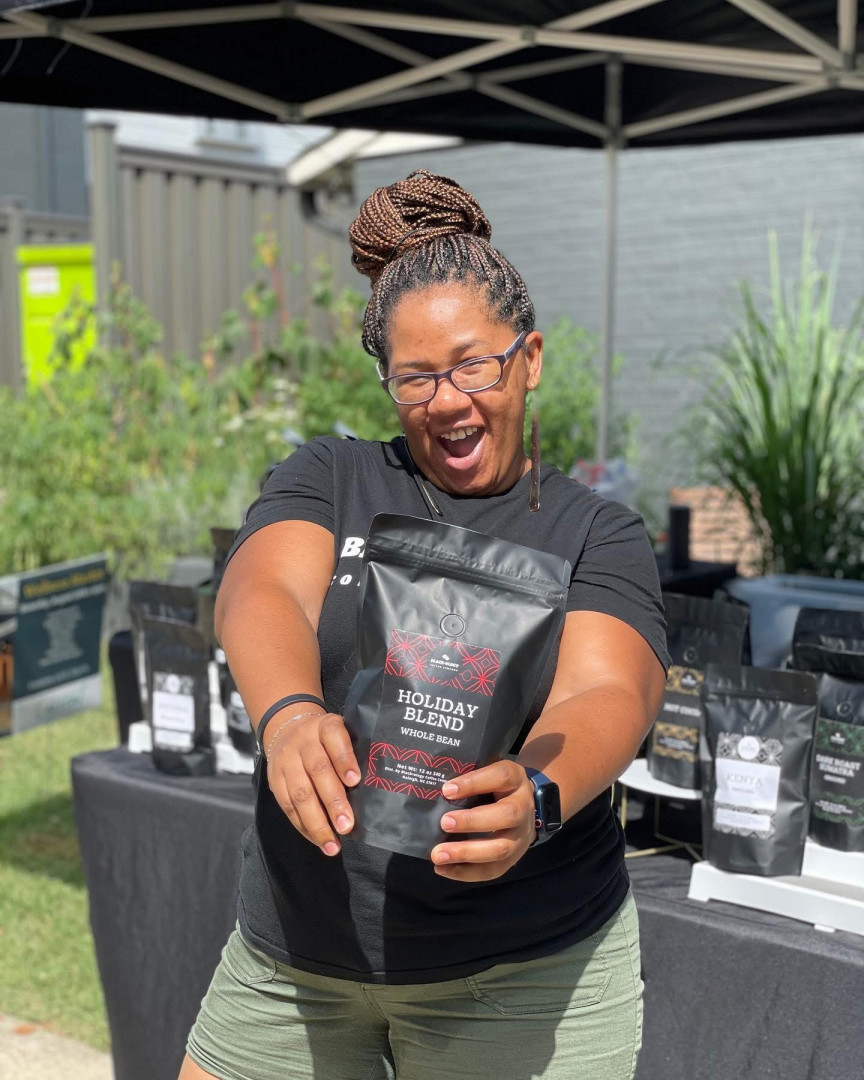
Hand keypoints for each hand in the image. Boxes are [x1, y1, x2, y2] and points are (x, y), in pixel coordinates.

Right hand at [266, 711, 360, 856]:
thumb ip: (354, 753)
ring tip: (333, 845)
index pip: (334, 738)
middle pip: (318, 770)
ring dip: (317, 823)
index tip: (355, 781)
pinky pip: (287, 806)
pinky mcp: (274, 780)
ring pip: (300, 793)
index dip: (344, 759)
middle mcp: (304, 742)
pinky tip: (318, 840)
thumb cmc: (325, 739)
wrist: (286, 728)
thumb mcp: (340, 734)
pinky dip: (303, 826)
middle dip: (333, 801)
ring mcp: (286, 761)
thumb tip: (374, 789)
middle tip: (347, 826)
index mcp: (325, 727)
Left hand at [431, 759, 535, 881]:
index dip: (475, 782)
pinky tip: (443, 869)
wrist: (522, 807)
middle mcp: (523, 807)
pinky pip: (493, 870)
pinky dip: (466, 873)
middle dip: (473, 821)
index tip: (447, 790)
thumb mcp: (487, 772)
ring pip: (501, 848)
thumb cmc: (494, 786)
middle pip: (507, 815)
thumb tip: (431, 785)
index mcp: (515, 779)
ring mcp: (522, 835)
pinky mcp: (514, 858)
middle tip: (444, 823)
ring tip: (438, 855)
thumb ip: (467, 775)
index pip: (501, 776)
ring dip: (467, 853)